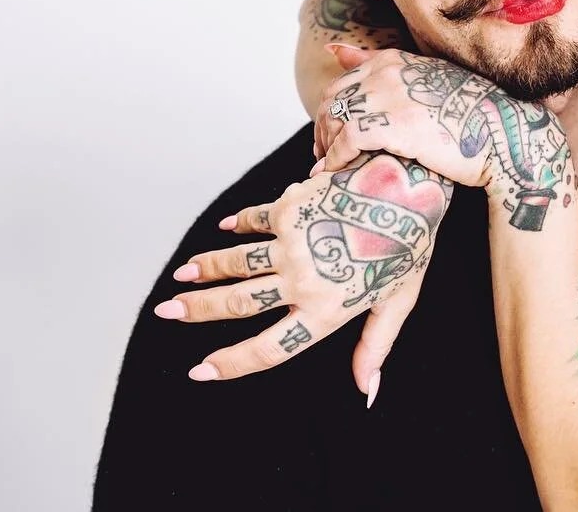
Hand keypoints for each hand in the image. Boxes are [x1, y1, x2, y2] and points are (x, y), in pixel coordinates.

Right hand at [155, 151, 451, 386]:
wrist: (410, 185)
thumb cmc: (409, 245)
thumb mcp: (398, 301)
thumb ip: (375, 346)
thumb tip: (368, 393)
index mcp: (326, 312)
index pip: (268, 349)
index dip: (230, 364)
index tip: (199, 371)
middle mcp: (302, 282)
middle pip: (238, 305)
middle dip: (197, 311)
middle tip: (167, 312)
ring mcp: (292, 244)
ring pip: (235, 264)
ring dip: (204, 270)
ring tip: (182, 278)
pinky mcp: (290, 209)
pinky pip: (253, 221)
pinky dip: (235, 227)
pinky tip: (224, 230)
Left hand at [312, 47, 576, 231]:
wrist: (502, 136)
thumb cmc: (470, 115)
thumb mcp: (427, 81)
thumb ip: (382, 65)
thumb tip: (334, 48)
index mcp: (395, 60)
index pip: (343, 82)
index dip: (332, 112)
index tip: (332, 135)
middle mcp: (388, 72)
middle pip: (333, 100)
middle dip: (323, 130)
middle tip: (323, 157)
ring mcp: (388, 96)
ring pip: (335, 120)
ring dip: (325, 146)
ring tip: (326, 168)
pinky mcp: (391, 124)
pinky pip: (345, 141)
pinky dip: (334, 159)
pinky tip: (335, 174)